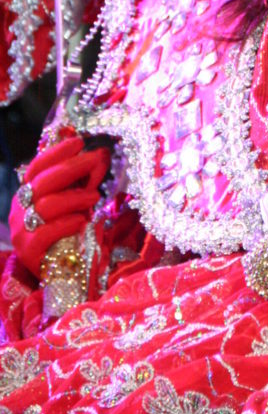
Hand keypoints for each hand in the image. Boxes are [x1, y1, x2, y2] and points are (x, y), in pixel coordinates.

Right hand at [9, 132, 110, 277]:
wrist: (65, 272)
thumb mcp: (77, 201)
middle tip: (95, 159)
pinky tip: (83, 220)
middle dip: (72, 167)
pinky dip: (66, 223)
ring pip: (46, 205)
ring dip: (75, 197)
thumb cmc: (70, 230)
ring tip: (96, 196)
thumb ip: (84, 181)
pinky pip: (46, 232)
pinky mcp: (29, 252)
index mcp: (28, 193)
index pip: (37, 167)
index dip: (56, 153)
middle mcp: (20, 210)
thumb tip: (101, 154)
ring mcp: (21, 231)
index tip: (79, 142)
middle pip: (43, 182)